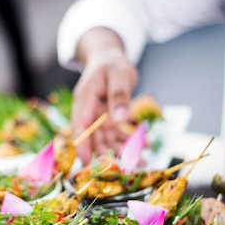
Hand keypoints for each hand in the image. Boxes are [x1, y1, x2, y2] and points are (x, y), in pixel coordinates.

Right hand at [71, 30, 137, 163]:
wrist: (109, 56)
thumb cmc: (111, 62)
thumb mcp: (118, 74)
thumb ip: (119, 96)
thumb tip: (122, 119)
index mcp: (85, 100)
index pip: (80, 127)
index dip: (82, 146)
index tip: (87, 163)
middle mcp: (90, 112)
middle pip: (94, 138)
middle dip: (108, 155)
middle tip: (125, 168)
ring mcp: (99, 116)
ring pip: (107, 139)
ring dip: (122, 151)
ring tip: (140, 162)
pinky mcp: (109, 118)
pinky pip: (117, 134)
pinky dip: (129, 141)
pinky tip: (143, 147)